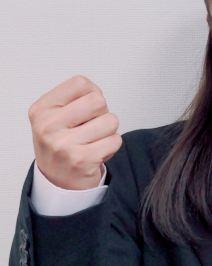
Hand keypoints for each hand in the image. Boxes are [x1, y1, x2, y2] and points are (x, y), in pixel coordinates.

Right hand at [29, 75, 121, 189]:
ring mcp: (63, 144)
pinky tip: (96, 153)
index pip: (80, 83)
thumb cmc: (61, 143)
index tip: (85, 108)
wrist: (57, 182)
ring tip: (93, 141)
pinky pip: (115, 140)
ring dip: (108, 131)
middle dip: (101, 113)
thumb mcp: (55, 116)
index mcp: (41, 109)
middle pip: (98, 101)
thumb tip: (96, 92)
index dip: (91, 93)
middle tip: (90, 127)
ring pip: (111, 120)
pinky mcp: (81, 160)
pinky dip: (111, 146)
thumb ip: (74, 98)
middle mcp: (48, 126)